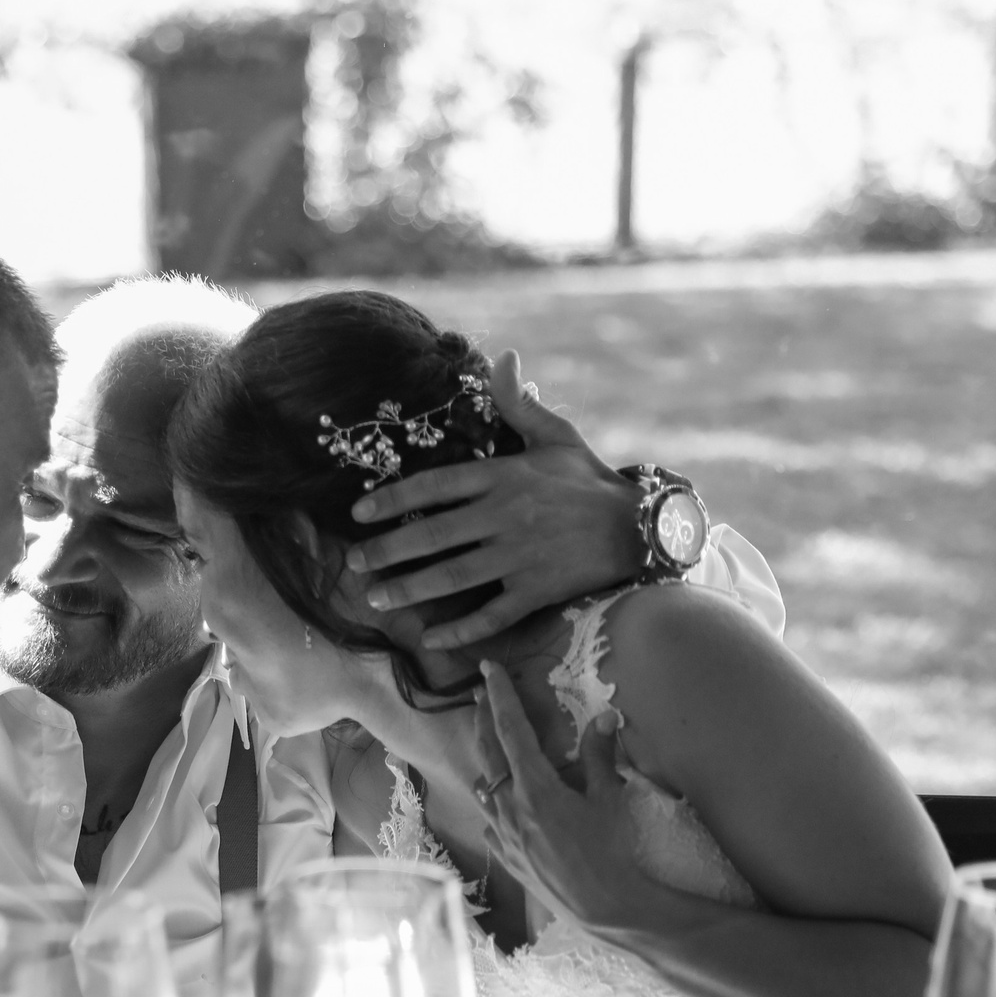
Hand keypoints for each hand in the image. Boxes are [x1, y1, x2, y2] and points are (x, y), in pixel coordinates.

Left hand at [345, 351, 641, 649]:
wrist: (641, 525)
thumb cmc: (589, 479)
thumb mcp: (555, 434)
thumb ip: (518, 402)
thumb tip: (502, 356)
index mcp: (504, 476)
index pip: (435, 486)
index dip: (392, 499)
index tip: (358, 513)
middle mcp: (506, 516)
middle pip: (434, 536)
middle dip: (387, 551)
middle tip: (354, 563)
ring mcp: (521, 557)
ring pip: (454, 577)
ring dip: (410, 590)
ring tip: (376, 598)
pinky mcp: (538, 590)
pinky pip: (493, 616)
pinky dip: (461, 631)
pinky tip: (430, 640)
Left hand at [473, 661, 650, 939]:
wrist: (605, 906)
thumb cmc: (613, 849)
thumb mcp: (610, 798)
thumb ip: (601, 755)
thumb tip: (606, 716)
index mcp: (536, 787)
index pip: (511, 729)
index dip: (500, 696)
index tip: (488, 669)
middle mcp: (511, 808)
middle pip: (488, 752)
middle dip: (484, 719)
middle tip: (479, 694)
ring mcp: (504, 835)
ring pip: (485, 789)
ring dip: (487, 763)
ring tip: (489, 746)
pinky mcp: (506, 858)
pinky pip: (492, 824)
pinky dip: (495, 807)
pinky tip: (502, 807)